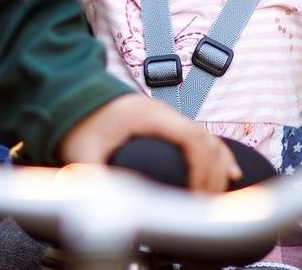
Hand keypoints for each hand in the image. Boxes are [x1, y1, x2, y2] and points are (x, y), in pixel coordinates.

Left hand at [57, 94, 241, 191]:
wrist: (71, 95)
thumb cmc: (77, 123)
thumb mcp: (81, 151)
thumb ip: (92, 176)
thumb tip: (105, 203)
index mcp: (147, 117)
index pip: (191, 139)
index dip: (202, 170)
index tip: (198, 197)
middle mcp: (163, 113)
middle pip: (206, 141)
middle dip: (214, 175)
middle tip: (208, 206)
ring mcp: (166, 117)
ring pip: (208, 139)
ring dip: (220, 167)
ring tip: (221, 196)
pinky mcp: (165, 124)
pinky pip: (201, 138)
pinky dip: (218, 156)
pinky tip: (230, 173)